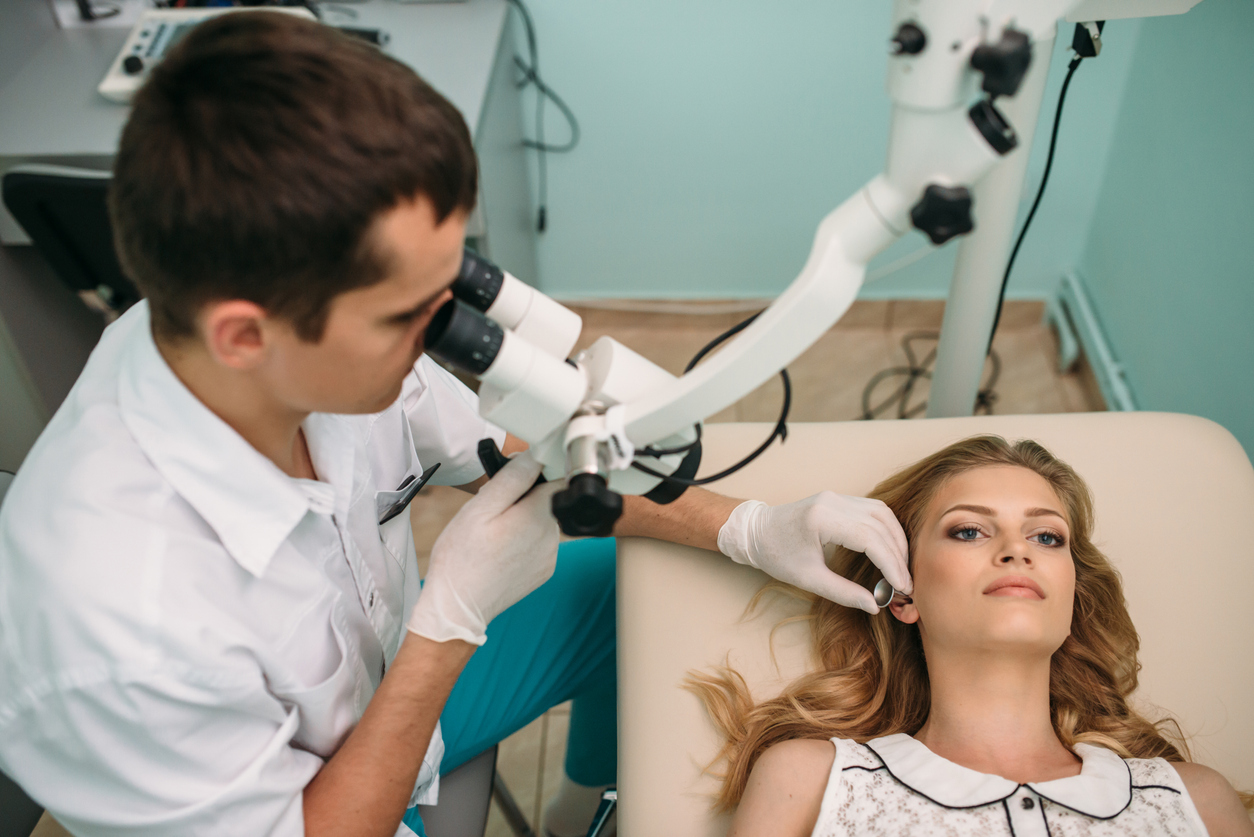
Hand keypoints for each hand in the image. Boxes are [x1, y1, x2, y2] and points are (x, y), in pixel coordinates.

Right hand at [407, 455, 560, 644]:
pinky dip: (524, 540)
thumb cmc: (462, 557)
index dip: (535, 470)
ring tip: (493, 532)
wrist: (457, 606)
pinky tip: (500, 549)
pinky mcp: (544, 571)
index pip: (556, 477)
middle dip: (523, 497)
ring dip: (523, 519)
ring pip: (542, 521)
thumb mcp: (480, 508)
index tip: (514, 475)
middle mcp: (552, 537)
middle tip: (492, 509)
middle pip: (547, 500)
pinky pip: (539, 543)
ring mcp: (550, 557)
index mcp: (539, 516)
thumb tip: (535, 456)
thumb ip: (512, 478)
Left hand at [717, 494, 910, 613]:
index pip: (870, 539)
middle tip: (906, 583)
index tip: (903, 586)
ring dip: (897, 540)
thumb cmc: (776, 555)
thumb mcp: (808, 579)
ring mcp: (836, 497)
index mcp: (822, 519)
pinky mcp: (838, 499)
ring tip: (902, 568)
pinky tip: (891, 550)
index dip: (891, 564)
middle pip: (881, 524)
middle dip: (898, 555)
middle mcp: (833, 501)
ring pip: (882, 513)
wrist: (755, 531)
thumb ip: (843, 593)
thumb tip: (875, 605)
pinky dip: (886, 530)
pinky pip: (872, 510)